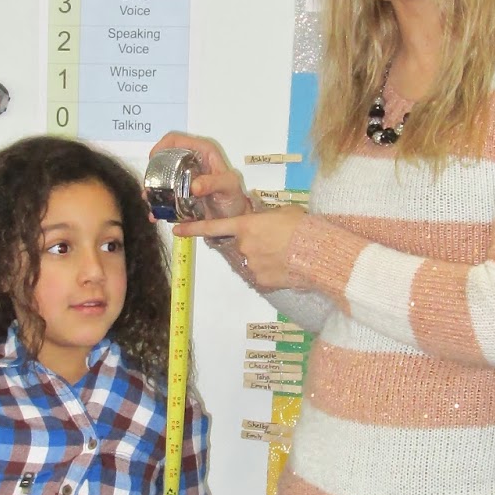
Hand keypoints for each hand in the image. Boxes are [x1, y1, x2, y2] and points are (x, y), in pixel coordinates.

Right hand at [148, 131, 250, 220]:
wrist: (235, 217)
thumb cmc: (235, 197)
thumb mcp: (228, 187)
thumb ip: (213, 183)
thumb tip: (194, 186)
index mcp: (202, 151)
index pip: (175, 140)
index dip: (161, 146)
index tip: (152, 161)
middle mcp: (191, 161)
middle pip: (164, 158)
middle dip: (153, 171)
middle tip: (148, 186)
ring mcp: (184, 177)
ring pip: (162, 177)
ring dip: (153, 189)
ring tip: (149, 201)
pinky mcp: (180, 193)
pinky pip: (165, 195)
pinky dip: (159, 204)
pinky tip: (155, 213)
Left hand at [175, 204, 306, 292]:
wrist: (318, 252)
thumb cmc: (303, 228)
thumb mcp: (283, 213)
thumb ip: (265, 218)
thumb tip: (263, 223)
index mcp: (246, 225)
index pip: (212, 227)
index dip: (193, 228)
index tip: (177, 230)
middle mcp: (243, 246)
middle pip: (242, 245)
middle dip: (255, 244)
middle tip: (277, 242)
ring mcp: (251, 265)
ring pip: (253, 260)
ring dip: (265, 258)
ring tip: (286, 254)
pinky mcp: (261, 281)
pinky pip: (263, 275)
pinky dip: (272, 271)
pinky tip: (287, 266)